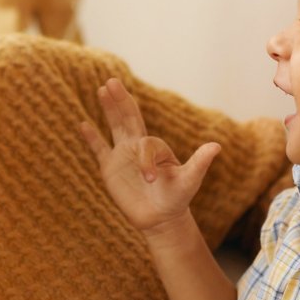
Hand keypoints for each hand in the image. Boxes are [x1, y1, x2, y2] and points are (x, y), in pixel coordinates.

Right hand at [80, 78, 219, 233]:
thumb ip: (199, 162)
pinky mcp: (109, 168)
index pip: (146, 145)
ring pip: (114, 126)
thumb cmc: (176, 198)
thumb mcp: (189, 180)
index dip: (146, 160)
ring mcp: (122, 155)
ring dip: (108, 109)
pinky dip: (91, 138)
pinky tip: (83, 124)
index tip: (149, 179)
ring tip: (102, 89)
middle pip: (128, 117)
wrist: (160, 218)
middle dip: (120, 100)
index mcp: (155, 147)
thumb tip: (217, 146)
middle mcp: (137, 146)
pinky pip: (99, 149)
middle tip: (112, 81)